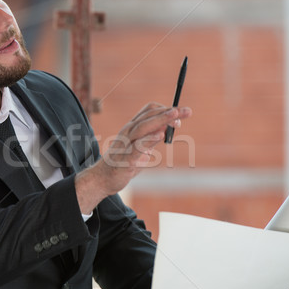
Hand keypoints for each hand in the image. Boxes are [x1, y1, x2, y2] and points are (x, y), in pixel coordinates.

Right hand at [75, 103, 190, 212]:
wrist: (102, 179)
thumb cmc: (122, 162)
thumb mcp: (140, 149)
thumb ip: (151, 139)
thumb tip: (166, 129)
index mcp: (132, 128)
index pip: (149, 111)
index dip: (166, 109)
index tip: (181, 113)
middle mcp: (128, 132)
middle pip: (149, 117)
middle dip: (169, 112)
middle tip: (186, 111)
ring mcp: (125, 145)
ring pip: (143, 128)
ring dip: (160, 120)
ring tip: (175, 116)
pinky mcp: (125, 159)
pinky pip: (137, 147)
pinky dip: (149, 140)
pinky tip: (160, 135)